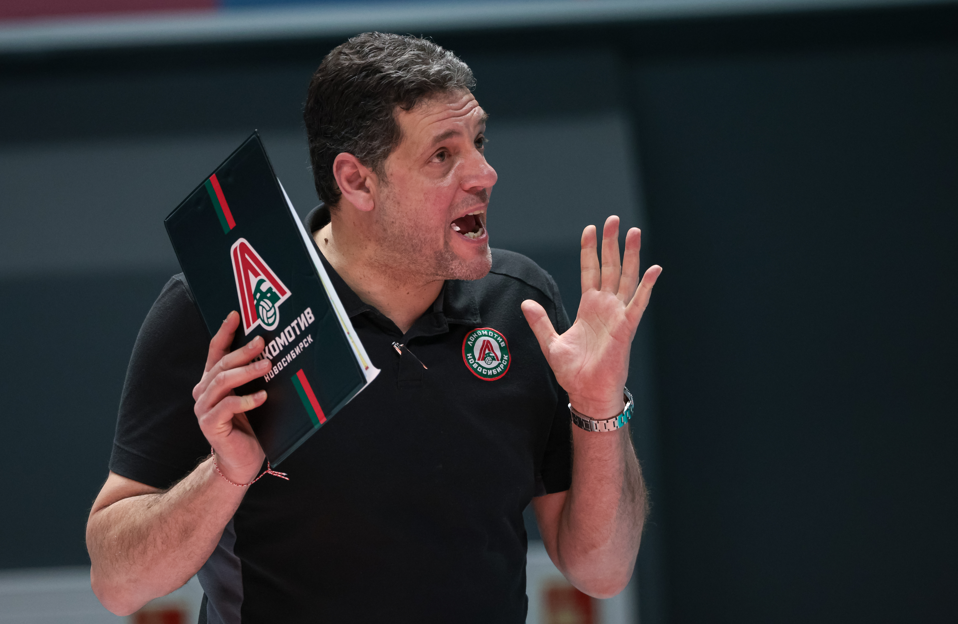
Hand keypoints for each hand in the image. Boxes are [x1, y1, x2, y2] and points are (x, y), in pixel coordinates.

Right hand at [192, 311, 268, 482]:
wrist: (242, 460)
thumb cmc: (251, 426)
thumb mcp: (252, 396)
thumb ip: (253, 378)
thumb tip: (273, 352)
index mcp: (211, 382)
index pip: (215, 352)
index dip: (224, 332)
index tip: (235, 315)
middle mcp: (203, 393)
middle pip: (221, 365)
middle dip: (242, 351)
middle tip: (262, 342)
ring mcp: (203, 409)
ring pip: (222, 382)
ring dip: (246, 372)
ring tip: (267, 366)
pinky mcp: (209, 425)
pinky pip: (226, 407)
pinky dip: (245, 400)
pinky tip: (262, 397)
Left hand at [521, 216, 660, 418]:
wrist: (587, 393)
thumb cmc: (573, 372)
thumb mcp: (550, 343)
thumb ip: (540, 322)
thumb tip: (526, 303)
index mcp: (589, 307)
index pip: (590, 271)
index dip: (590, 250)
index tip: (591, 228)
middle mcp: (605, 306)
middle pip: (610, 267)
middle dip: (611, 243)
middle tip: (614, 220)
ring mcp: (618, 315)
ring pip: (627, 278)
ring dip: (631, 256)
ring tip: (634, 232)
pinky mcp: (626, 327)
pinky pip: (639, 303)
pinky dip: (647, 286)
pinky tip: (654, 269)